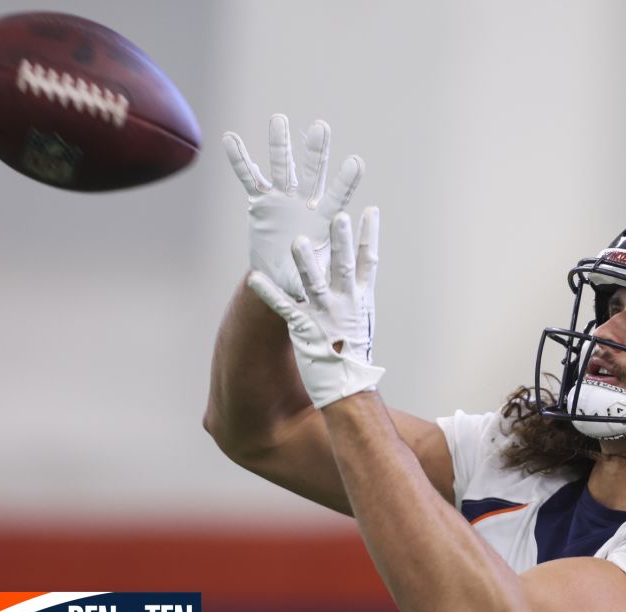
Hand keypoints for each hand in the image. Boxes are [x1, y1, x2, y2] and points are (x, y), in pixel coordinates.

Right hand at [223, 114, 363, 300]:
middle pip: (311, 172)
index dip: (345, 181)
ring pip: (281, 166)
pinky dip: (239, 159)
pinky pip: (248, 177)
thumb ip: (311, 275)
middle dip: (316, 151)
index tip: (356, 162)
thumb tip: (313, 284)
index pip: (337, 196)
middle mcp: (305, 202)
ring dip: (279, 144)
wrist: (283, 274)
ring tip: (279, 119)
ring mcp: (282, 198)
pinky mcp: (260, 201)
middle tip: (321, 127)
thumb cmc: (306, 276)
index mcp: (324, 219)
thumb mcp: (311, 277)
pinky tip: (230, 138)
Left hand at [248, 209, 383, 408]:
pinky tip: (254, 278)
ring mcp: (325, 315)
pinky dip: (269, 292)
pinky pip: (284, 307)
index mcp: (361, 299)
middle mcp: (346, 303)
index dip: (369, 235)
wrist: (349, 386)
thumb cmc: (353, 353)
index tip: (370, 211)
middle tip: (337, 216)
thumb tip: (354, 276)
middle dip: (341, 241)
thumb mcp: (361, 319)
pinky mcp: (304, 328)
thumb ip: (354, 296)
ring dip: (306, 263)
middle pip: (344, 266)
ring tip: (298, 242)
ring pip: (315, 284)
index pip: (368, 261)